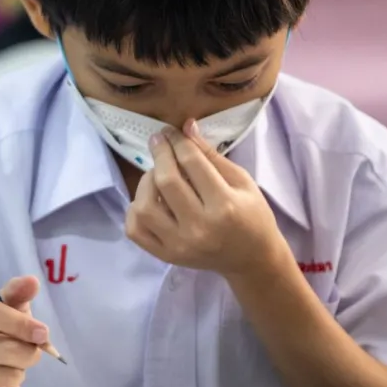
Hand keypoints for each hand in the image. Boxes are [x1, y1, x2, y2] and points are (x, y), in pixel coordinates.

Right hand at [0, 276, 48, 386]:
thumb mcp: (3, 308)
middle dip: (28, 353)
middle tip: (24, 351)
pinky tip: (0, 386)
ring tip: (7, 367)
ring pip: (9, 378)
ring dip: (18, 374)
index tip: (43, 333)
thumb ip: (18, 293)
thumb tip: (32, 281)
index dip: (24, 325)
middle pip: (9, 351)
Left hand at [125, 120, 287, 276]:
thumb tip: (185, 127)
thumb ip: (211, 155)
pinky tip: (149, 200)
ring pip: (144, 206)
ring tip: (156, 175)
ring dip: (146, 182)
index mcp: (224, 206)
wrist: (250, 259)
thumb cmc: (251, 215)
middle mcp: (199, 228)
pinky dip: (135, 210)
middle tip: (159, 142)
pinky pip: (135, 230)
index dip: (178, 141)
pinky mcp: (166, 255)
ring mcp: (179, 245)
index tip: (171, 132)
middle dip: (160, 154)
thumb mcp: (241, 181)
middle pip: (166, 182)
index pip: (192, 163)